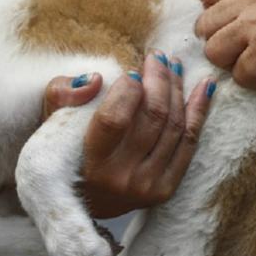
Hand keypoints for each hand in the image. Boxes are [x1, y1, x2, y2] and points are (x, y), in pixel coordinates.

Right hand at [42, 52, 213, 217]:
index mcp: (91, 163)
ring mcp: (148, 186)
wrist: (77, 198)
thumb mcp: (51, 120)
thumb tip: (95, 79)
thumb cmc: (62, 151)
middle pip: (152, 118)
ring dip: (177, 89)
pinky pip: (189, 143)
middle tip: (157, 57)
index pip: (114, 119)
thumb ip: (63, 94)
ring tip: (173, 65)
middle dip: (158, 79)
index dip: (127, 90)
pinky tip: (204, 86)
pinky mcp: (167, 188)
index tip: (131, 72)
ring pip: (174, 126)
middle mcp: (122, 178)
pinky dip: (199, 111)